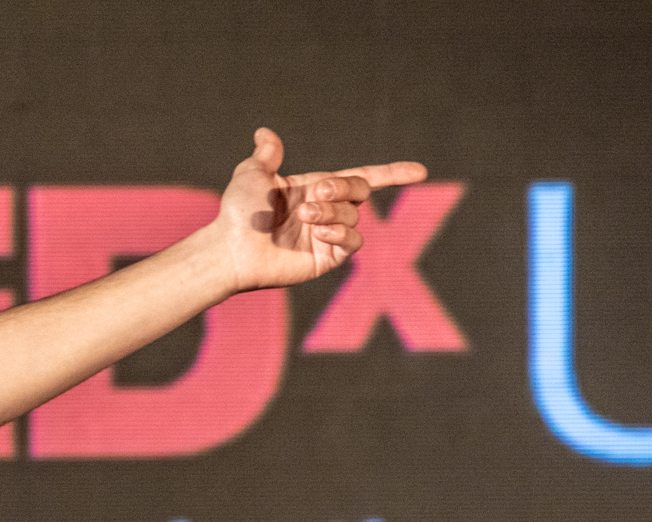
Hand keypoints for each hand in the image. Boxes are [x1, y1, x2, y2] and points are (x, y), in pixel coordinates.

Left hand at [210, 127, 426, 292]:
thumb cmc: (238, 212)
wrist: (231, 247)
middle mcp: (326, 211)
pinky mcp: (326, 259)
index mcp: (315, 188)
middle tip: (316, 193)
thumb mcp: (252, 174)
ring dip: (332, 213)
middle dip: (343, 188)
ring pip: (354, 217)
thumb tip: (265, 133)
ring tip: (304, 216)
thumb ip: (266, 155)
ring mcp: (327, 236)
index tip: (420, 172)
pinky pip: (351, 244)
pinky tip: (320, 233)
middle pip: (360, 191)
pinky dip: (341, 234)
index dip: (392, 174)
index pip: (362, 178)